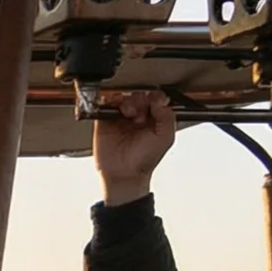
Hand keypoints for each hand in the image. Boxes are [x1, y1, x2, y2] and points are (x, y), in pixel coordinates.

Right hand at [95, 89, 176, 206]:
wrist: (123, 174)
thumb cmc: (143, 161)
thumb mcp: (165, 138)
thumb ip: (167, 117)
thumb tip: (159, 101)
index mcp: (154, 119)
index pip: (156, 99)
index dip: (155, 98)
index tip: (153, 104)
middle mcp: (138, 117)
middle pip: (139, 96)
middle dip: (140, 101)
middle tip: (139, 114)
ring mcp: (121, 119)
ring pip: (123, 98)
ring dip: (126, 101)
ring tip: (127, 113)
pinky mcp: (104, 123)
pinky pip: (104, 106)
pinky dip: (108, 102)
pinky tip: (114, 107)